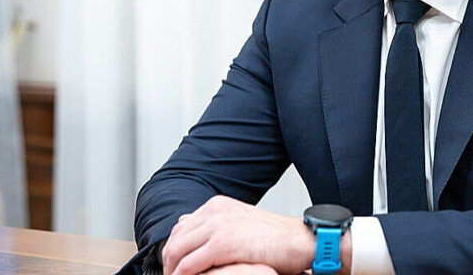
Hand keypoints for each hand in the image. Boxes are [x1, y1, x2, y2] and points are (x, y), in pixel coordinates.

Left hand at [162, 195, 322, 274]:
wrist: (302, 241)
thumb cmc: (279, 239)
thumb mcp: (244, 224)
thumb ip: (220, 226)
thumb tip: (197, 235)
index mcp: (218, 205)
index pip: (181, 227)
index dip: (175, 250)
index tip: (177, 267)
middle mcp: (215, 211)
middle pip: (174, 239)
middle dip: (170, 263)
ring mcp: (218, 226)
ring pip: (175, 252)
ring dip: (173, 272)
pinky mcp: (223, 244)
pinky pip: (188, 265)